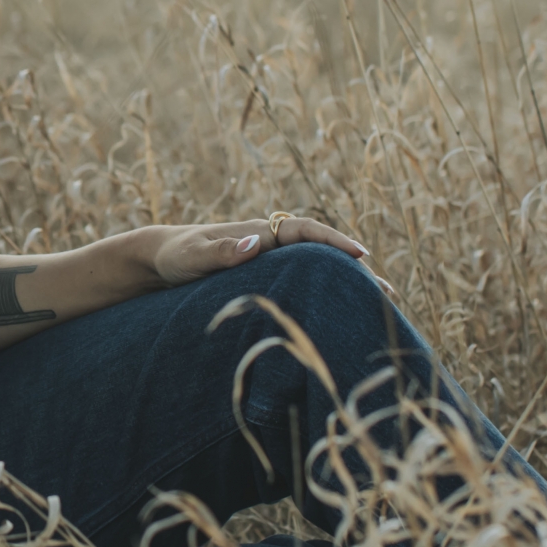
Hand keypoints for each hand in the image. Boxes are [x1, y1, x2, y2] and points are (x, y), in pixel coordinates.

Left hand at [147, 212, 367, 287]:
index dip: (334, 242)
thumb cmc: (175, 257)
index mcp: (258, 233)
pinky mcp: (264, 278)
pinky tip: (339, 315)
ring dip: (344, 285)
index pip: (306, 231)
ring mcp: (269, 261)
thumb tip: (254, 243)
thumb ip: (219, 252)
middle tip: (387, 293)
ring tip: (378, 306)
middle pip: (321, 253)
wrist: (159, 260)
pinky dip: (323, 294)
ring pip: (315, 270)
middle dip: (353, 270)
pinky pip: (301, 283)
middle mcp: (269, 244)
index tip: (360, 255)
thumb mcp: (192, 257)